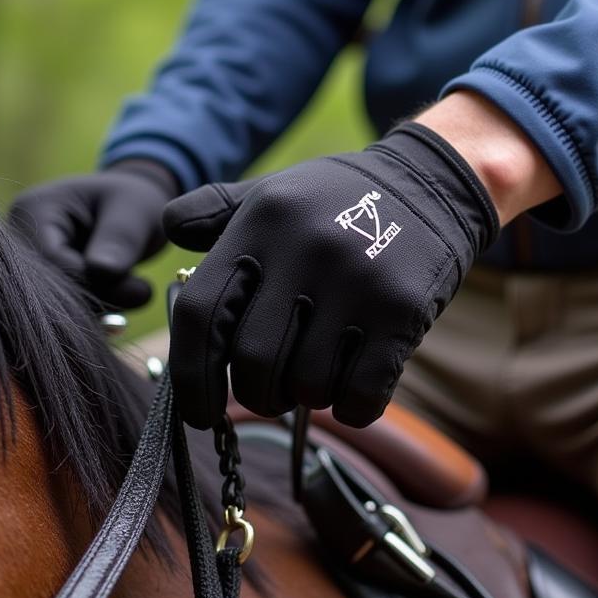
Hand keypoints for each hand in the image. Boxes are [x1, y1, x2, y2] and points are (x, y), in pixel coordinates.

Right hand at [8, 161, 177, 307]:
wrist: (129, 211)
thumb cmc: (132, 200)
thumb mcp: (135, 209)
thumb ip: (120, 238)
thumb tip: (104, 272)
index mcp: (32, 210)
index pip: (51, 260)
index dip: (93, 282)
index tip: (139, 289)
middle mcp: (17, 243)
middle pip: (46, 290)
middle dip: (97, 300)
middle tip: (143, 293)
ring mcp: (26, 271)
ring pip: (55, 310)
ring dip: (99, 310)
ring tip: (139, 291)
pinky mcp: (42, 292)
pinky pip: (64, 315)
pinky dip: (96, 314)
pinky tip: (123, 302)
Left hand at [164, 123, 498, 428]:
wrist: (431, 184)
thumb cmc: (339, 199)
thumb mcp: (274, 192)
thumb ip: (216, 211)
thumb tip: (166, 229)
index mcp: (261, 224)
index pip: (202, 314)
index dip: (190, 376)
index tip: (199, 412)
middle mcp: (304, 251)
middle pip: (254, 363)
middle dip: (258, 393)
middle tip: (272, 389)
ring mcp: (356, 283)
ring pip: (309, 385)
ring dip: (308, 397)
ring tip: (319, 372)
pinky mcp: (401, 311)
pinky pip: (362, 394)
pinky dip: (352, 407)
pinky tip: (355, 387)